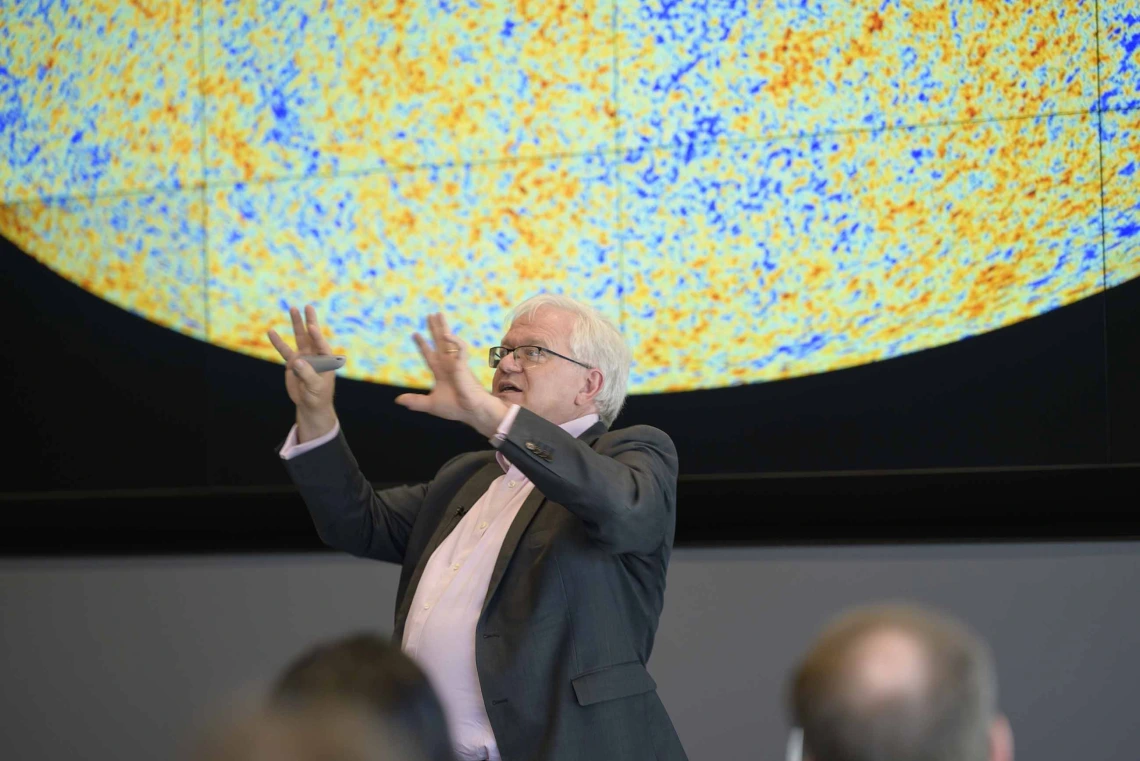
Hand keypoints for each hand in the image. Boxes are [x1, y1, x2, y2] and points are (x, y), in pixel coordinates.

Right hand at [267, 305, 338, 440]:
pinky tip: (271, 331)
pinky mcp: (293, 363)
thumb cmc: (318, 396)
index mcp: (326, 360)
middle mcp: (315, 355)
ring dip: (296, 324)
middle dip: (310, 321)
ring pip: (299, 338)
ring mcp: (304, 357)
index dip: (317, 336)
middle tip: (308, 306)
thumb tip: (296, 361)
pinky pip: (284, 350)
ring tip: (293, 308)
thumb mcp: (315, 386)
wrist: (310, 404)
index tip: (312, 327)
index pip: (322, 345)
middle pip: (312, 335)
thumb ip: (307, 374)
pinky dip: (278, 341)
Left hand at [395, 313, 507, 436]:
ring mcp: (455, 363)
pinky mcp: (463, 364)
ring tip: (438, 314)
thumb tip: (397, 400)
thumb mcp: (430, 404)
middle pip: (439, 342)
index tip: (415, 333)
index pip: (429, 355)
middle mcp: (448, 365)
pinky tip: (446, 334)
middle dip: (434, 329)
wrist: (471, 411)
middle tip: (430, 315)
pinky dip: (454, 340)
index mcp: (441, 372)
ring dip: (443, 327)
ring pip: (448, 340)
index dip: (422, 345)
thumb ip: (415, 401)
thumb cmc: (456, 408)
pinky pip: (460, 348)